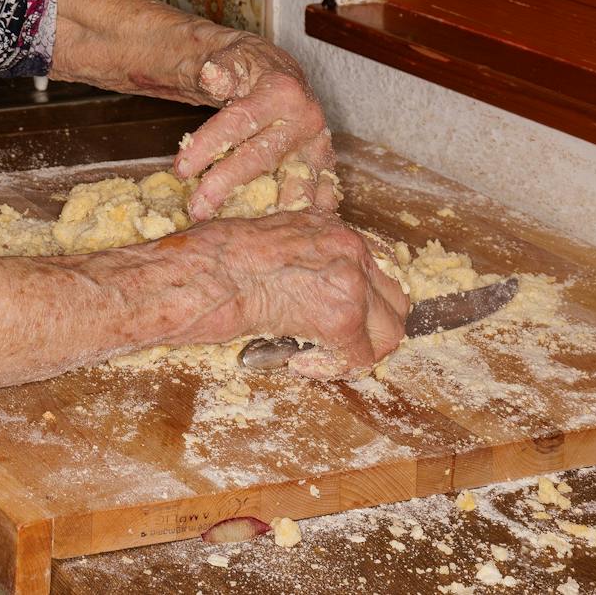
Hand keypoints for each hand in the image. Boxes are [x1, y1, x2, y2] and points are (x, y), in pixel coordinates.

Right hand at [151, 210, 409, 379]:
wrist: (199, 275)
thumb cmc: (210, 259)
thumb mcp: (263, 239)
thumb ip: (297, 257)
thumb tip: (301, 285)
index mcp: (330, 227)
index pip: (376, 267)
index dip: (364, 298)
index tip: (339, 315)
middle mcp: (349, 247)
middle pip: (395, 299)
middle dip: (372, 327)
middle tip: (339, 343)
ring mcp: (351, 282)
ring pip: (390, 330)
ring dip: (360, 349)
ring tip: (322, 356)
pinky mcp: (341, 318)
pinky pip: (359, 358)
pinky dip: (333, 368)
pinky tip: (299, 362)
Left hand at [171, 30, 337, 220]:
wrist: (278, 71)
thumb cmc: (247, 66)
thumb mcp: (231, 57)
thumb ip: (219, 68)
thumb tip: (211, 75)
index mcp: (282, 92)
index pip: (240, 122)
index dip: (209, 145)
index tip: (181, 170)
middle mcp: (306, 120)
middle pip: (262, 158)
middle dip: (226, 185)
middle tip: (196, 209)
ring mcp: (318, 145)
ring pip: (295, 185)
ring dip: (270, 212)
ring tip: (243, 235)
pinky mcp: (323, 164)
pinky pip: (316, 195)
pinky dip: (303, 217)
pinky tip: (285, 236)